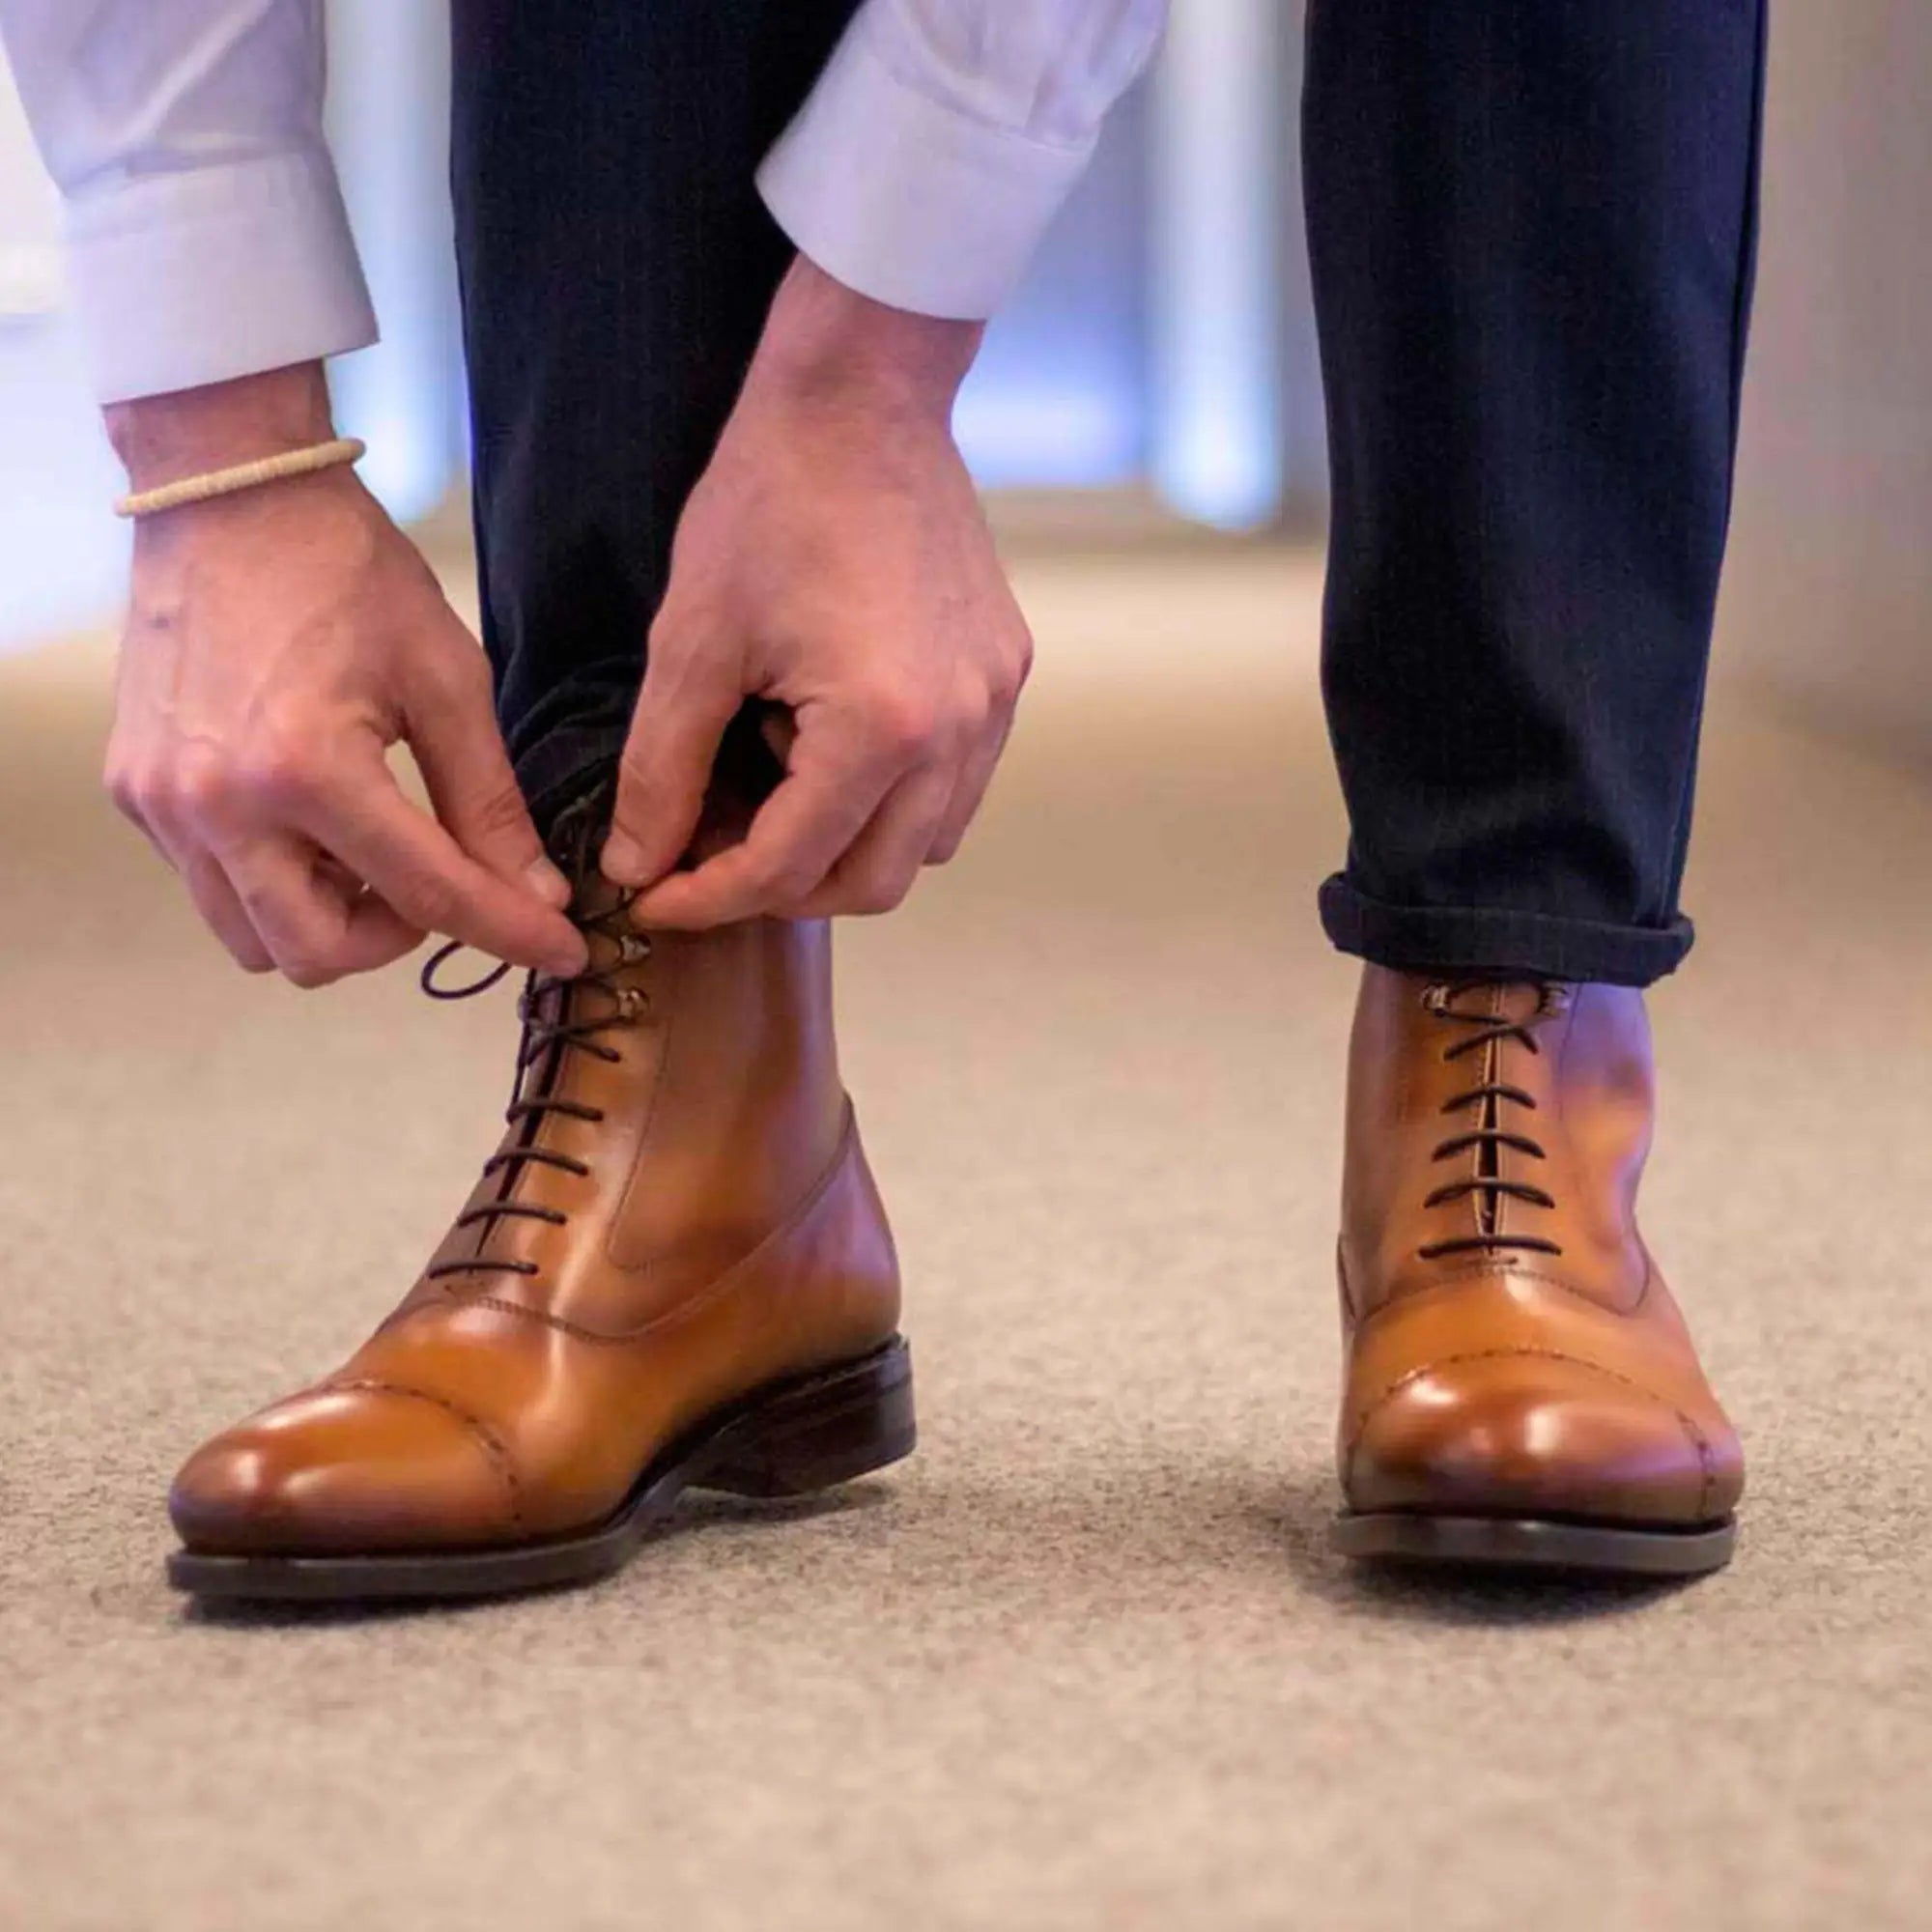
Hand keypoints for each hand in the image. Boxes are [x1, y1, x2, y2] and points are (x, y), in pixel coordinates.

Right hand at [103, 364, 586, 985]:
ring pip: (255, 939)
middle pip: (317, 953)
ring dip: (328, 920)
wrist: (227, 494)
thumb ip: (490, 801)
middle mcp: (219, 804)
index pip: (428, 896)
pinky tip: (314, 824)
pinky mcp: (136, 794)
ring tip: (373, 850)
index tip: (563, 950)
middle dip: (394, 937)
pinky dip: (273, 883)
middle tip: (435, 878)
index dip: (509, 931)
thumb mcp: (446, 679)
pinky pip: (210, 888)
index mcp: (307, 770)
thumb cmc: (346, 572)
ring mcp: (164, 805)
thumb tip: (537, 892)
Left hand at [601, 259, 1032, 925]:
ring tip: (773, 796)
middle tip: (708, 861)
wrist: (862, 396)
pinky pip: (956, 784)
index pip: (790, 868)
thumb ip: (662, 771)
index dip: (708, 898)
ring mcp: (994, 705)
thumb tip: (636, 864)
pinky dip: (893, 799)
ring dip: (845, 849)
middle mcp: (958, 732)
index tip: (651, 896)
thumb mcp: (692, 642)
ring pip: (926, 843)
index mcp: (881, 728)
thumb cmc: (769, 500)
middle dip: (783, 891)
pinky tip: (831, 750)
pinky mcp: (1005, 675)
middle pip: (873, 883)